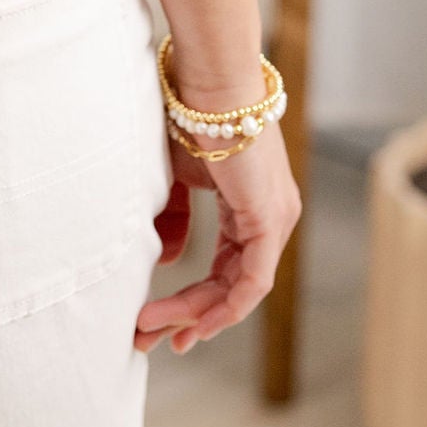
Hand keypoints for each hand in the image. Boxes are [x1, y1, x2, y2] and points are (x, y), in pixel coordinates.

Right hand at [135, 125, 299, 353]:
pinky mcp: (271, 220)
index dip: (194, 300)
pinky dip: (223, 306)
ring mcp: (276, 220)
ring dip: (196, 314)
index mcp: (251, 206)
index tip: (158, 321)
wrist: (207, 86)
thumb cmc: (188, 117)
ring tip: (152, 328)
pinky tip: (192, 321)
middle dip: (189, 316)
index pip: (227, 268)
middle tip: (151, 340)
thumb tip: (168, 261)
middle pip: (231, 285)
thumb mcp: (175, 179)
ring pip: (240, 289)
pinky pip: (252, 281)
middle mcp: (271, 217)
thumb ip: (173, 220)